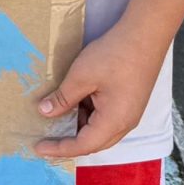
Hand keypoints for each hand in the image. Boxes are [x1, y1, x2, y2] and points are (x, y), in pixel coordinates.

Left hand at [34, 26, 167, 159]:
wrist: (144, 35)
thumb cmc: (114, 56)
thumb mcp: (81, 76)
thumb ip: (63, 98)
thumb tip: (45, 113)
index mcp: (114, 122)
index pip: (83, 145)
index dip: (60, 148)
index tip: (38, 148)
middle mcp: (125, 123)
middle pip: (93, 142)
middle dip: (68, 142)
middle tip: (44, 138)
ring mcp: (129, 113)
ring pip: (99, 130)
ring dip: (77, 126)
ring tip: (54, 118)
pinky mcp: (129, 102)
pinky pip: (106, 117)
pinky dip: (87, 115)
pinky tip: (72, 103)